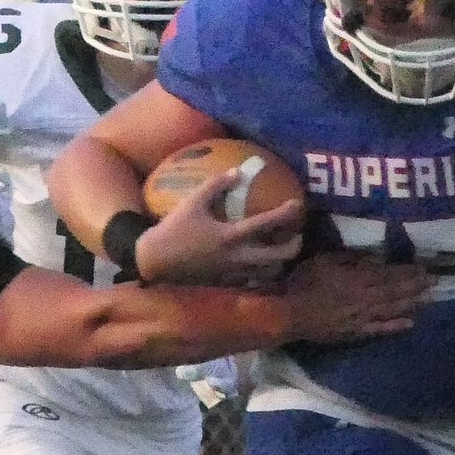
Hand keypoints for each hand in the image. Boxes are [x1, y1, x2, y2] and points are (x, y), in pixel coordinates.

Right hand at [135, 171, 306, 285]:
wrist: (155, 261)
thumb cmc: (173, 230)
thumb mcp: (192, 202)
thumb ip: (216, 185)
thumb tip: (238, 172)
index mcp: (230, 236)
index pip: (266, 224)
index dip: (286, 214)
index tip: (298, 204)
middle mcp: (237, 257)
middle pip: (277, 257)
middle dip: (293, 246)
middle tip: (298, 235)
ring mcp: (233, 273)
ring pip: (269, 273)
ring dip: (281, 262)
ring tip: (283, 250)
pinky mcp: (227, 282)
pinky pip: (254, 279)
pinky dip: (264, 272)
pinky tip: (263, 262)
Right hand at [279, 253, 431, 342]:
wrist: (288, 314)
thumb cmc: (303, 282)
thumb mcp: (324, 259)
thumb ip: (350, 259)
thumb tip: (373, 259)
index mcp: (357, 278)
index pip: (388, 274)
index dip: (407, 271)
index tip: (424, 267)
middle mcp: (365, 298)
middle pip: (395, 291)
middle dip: (416, 285)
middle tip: (435, 281)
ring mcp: (362, 317)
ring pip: (392, 308)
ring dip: (412, 303)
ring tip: (430, 297)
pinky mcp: (355, 332)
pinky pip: (379, 329)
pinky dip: (395, 326)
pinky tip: (411, 323)